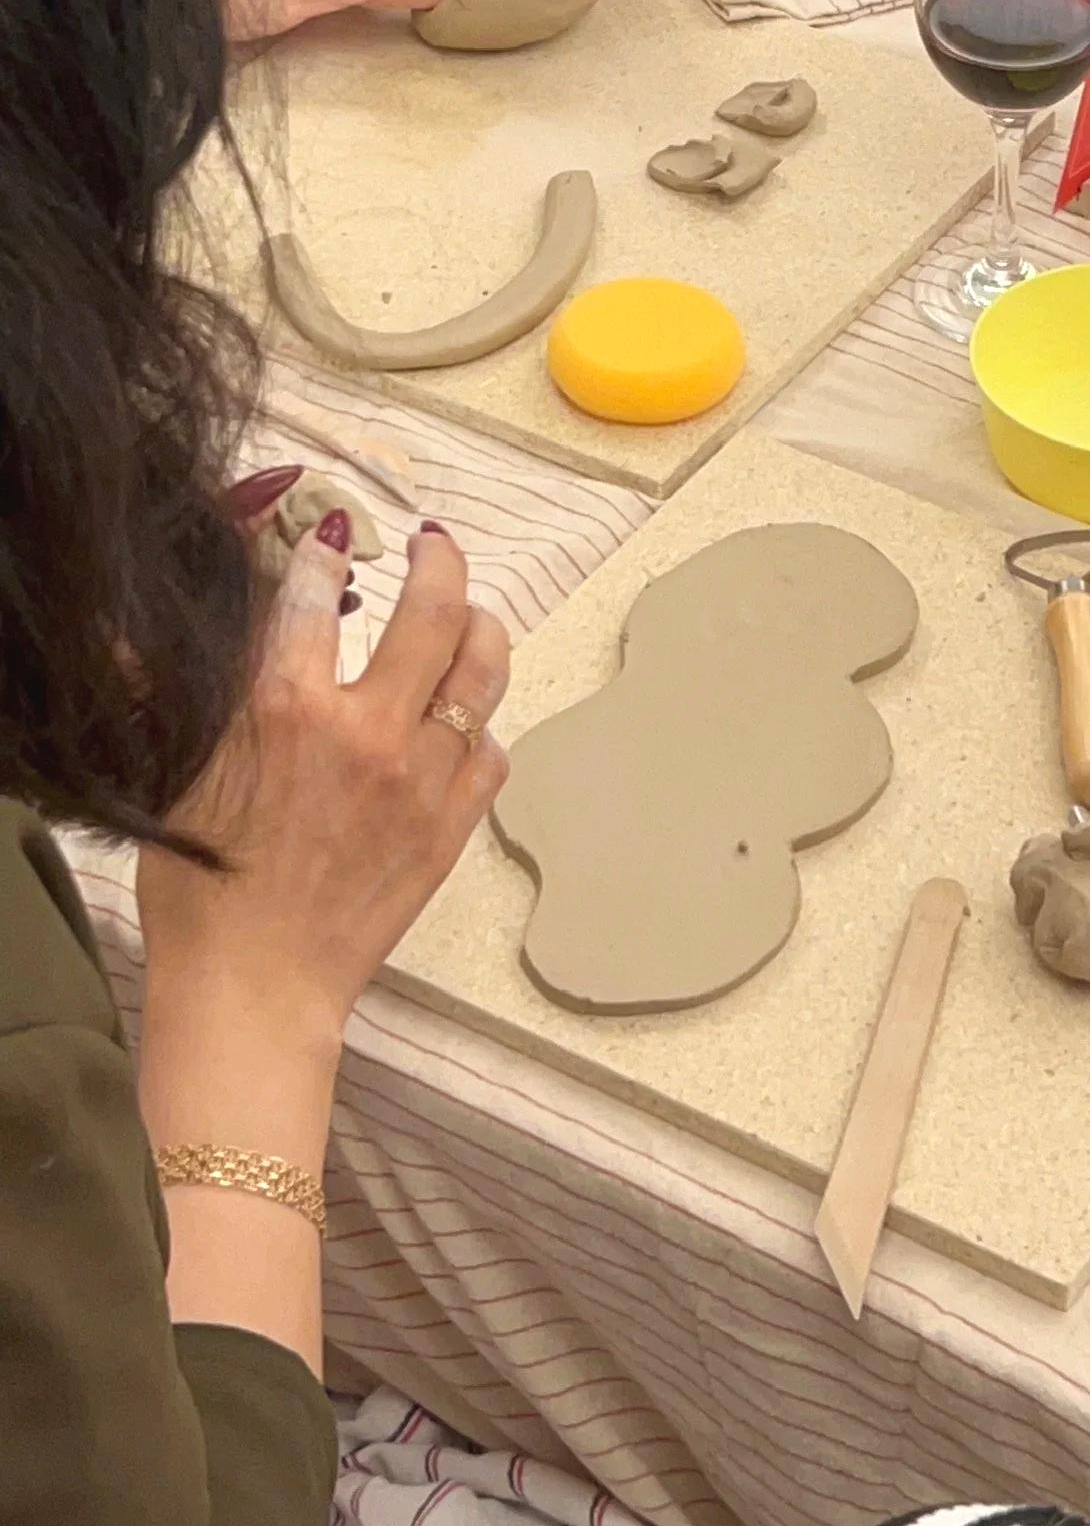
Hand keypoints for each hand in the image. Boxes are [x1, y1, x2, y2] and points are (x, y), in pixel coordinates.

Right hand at [138, 520, 508, 1052]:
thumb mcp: (178, 771)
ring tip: (470, 617)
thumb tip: (161, 622)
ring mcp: (419, 778)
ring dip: (480, 629)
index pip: (315, 593)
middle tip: (434, 544)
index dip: (322, 552)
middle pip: (433, 610)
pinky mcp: (450, 826)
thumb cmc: (201, 889)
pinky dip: (483, 726)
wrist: (254, 989)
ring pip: (483, 672)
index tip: (331, 536)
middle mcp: (365, 730)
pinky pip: (492, 752)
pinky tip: (462, 722)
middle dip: (439, 560)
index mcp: (285, 707)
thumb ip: (193, 687)